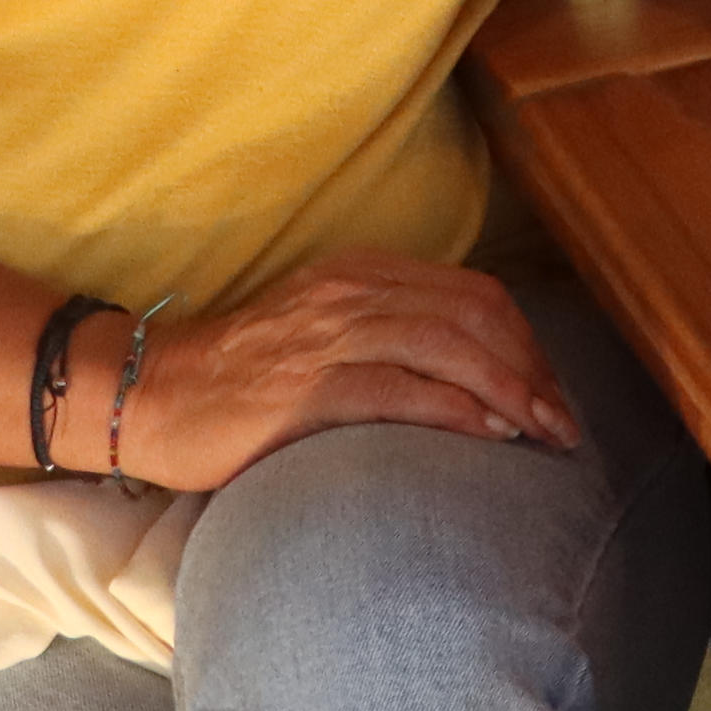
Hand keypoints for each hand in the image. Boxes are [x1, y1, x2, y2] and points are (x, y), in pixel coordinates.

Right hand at [115, 253, 581, 490]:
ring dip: (511, 392)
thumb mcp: (321, 330)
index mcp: (360, 274)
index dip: (525, 342)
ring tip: (544, 433)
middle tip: (563, 423)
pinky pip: (400, 393)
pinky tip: (490, 436)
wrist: (146, 396)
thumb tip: (470, 377)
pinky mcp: (304, 390)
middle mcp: (350, 296)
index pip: (473, 295)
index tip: (551, 390)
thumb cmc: (238, 380)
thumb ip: (386, 334)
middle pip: (475, 319)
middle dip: (532, 371)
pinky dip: (456, 412)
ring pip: (449, 348)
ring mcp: (327, 339)